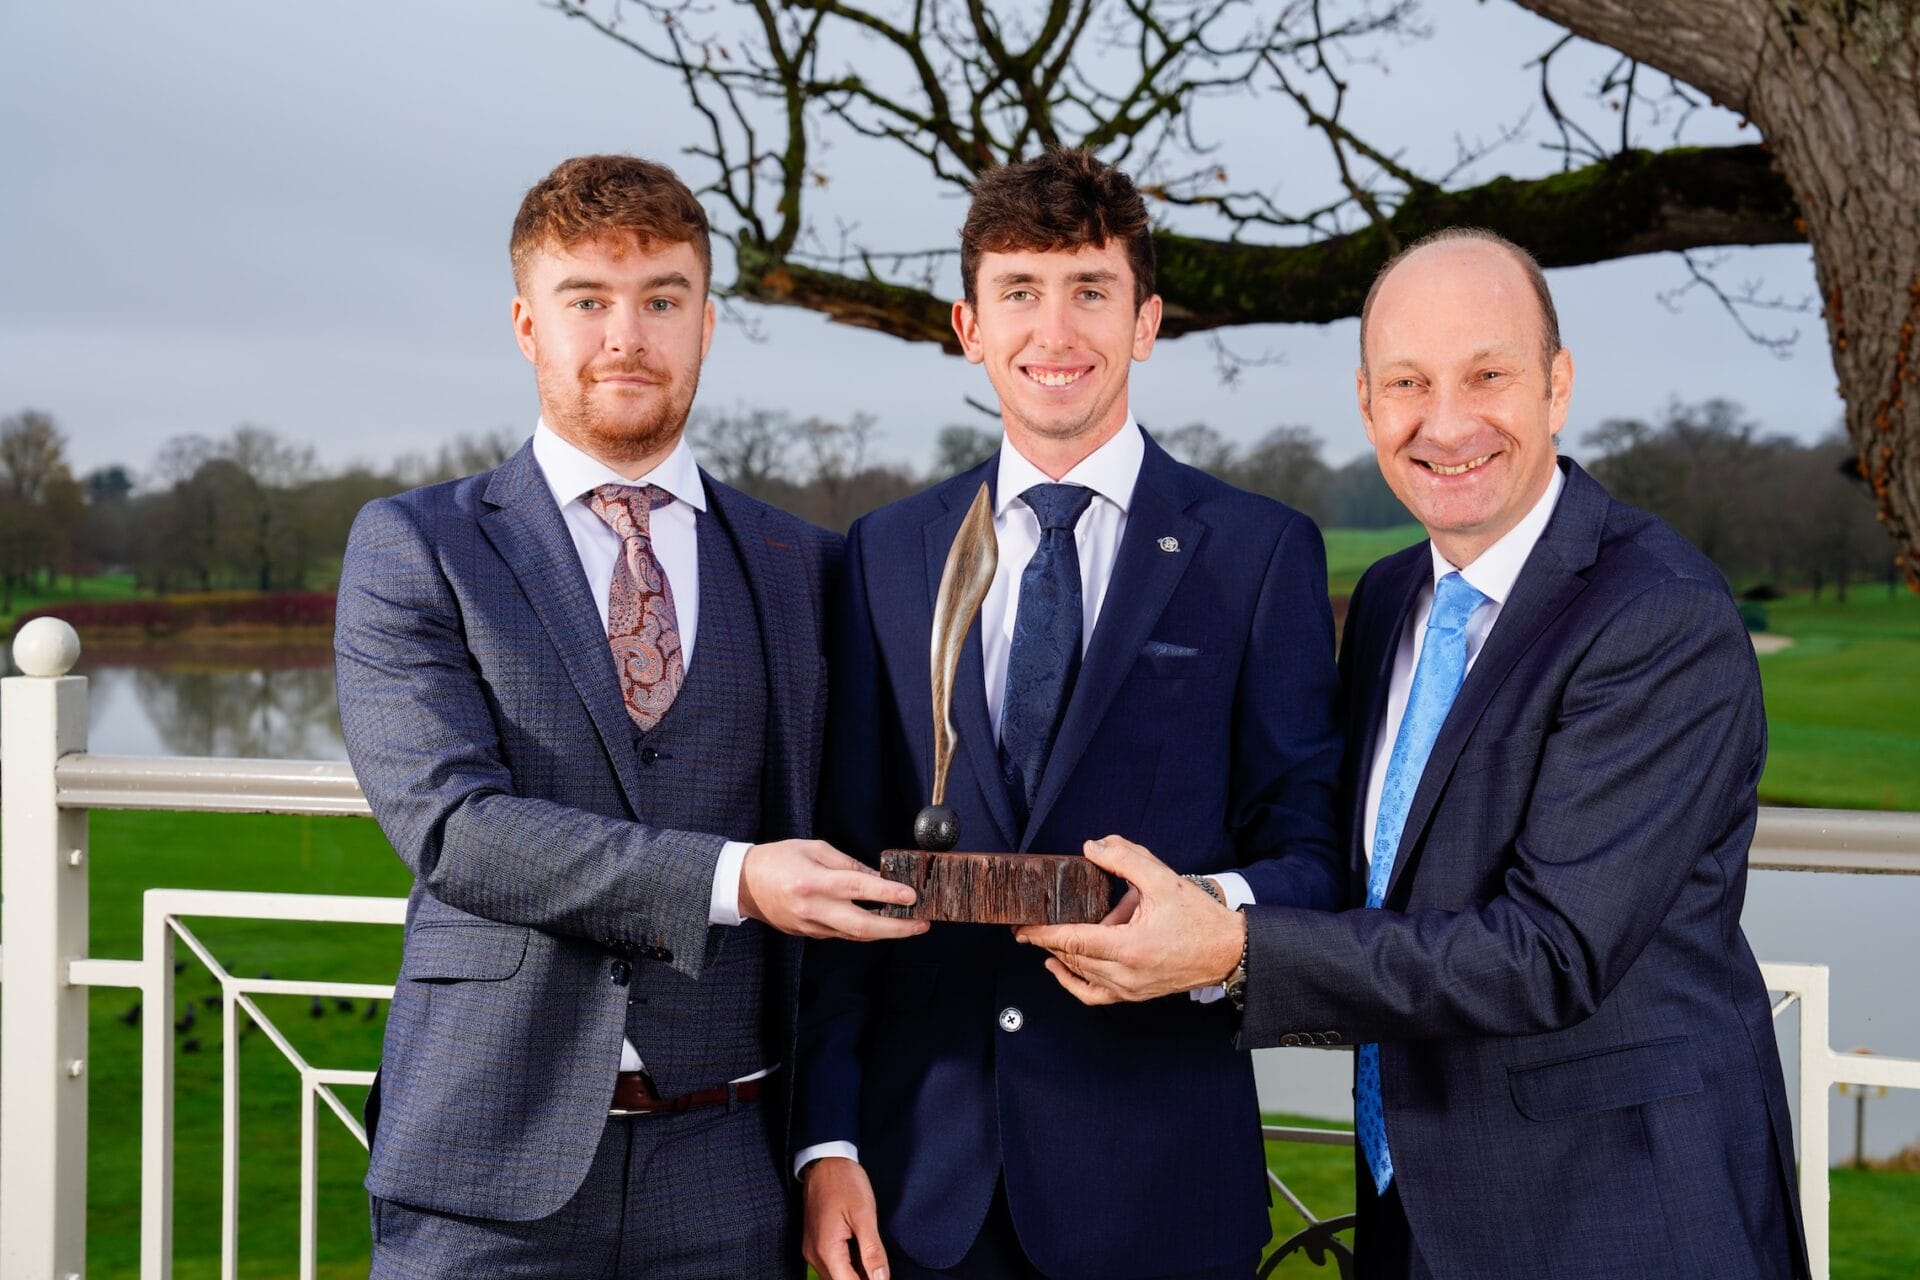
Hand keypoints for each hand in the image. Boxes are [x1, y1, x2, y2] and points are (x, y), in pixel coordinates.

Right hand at [738, 840, 927, 940]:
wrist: (742, 884)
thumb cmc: (777, 859)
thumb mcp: (814, 849)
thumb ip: (847, 864)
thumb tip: (877, 876)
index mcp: (814, 881)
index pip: (858, 888)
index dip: (887, 893)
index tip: (911, 896)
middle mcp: (814, 908)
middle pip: (862, 925)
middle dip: (897, 928)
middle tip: (922, 924)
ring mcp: (811, 925)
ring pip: (855, 934)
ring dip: (885, 932)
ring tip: (910, 924)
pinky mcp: (809, 934)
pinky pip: (842, 934)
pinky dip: (864, 930)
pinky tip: (881, 924)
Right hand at [802, 1157, 889, 1279]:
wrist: (825, 1161)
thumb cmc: (844, 1182)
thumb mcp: (865, 1215)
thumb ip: (872, 1251)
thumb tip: (882, 1279)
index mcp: (826, 1250)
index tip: (885, 1277)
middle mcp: (814, 1254)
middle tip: (883, 1270)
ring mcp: (812, 1249)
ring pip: (835, 1276)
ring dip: (855, 1275)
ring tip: (874, 1261)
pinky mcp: (815, 1243)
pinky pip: (831, 1265)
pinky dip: (848, 1266)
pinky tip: (862, 1255)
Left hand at [1016, 835, 1243, 1004]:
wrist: (1229, 951)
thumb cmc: (1200, 918)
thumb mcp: (1163, 879)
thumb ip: (1125, 858)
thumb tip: (1092, 846)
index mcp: (1131, 948)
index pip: (1073, 941)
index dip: (1042, 933)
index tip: (1021, 925)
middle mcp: (1127, 974)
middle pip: (1072, 957)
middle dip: (1046, 940)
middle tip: (1025, 923)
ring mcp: (1130, 989)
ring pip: (1080, 974)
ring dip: (1060, 954)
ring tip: (1043, 935)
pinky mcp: (1134, 995)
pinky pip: (1093, 994)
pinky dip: (1072, 981)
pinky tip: (1059, 966)